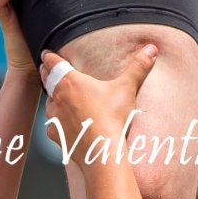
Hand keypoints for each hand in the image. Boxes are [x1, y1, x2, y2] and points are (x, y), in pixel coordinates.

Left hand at [40, 44, 157, 148]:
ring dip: (52, 99)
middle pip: (47, 80)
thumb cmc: (113, 116)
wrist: (103, 149)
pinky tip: (62, 124)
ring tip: (56, 97)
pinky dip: (55, 122)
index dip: (49, 57)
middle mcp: (59, 97)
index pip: (54, 63)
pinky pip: (51, 125)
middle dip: (46, 73)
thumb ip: (138, 67)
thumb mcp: (127, 88)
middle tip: (45, 68)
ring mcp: (55, 117)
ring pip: (49, 103)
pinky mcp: (55, 134)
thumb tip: (152, 49)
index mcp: (71, 81)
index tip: (45, 53)